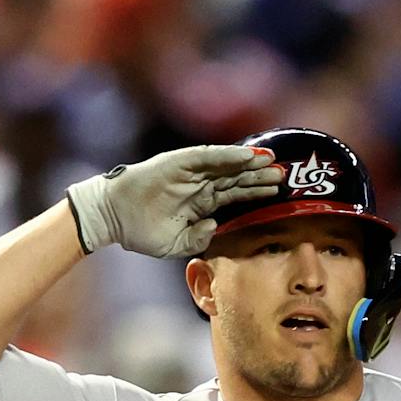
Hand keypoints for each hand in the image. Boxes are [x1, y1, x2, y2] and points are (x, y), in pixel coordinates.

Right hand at [66, 145, 283, 257]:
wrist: (112, 218)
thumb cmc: (141, 231)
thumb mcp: (176, 244)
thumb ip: (199, 239)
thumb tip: (216, 227)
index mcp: (201, 203)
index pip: (235, 195)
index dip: (256, 193)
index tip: (280, 193)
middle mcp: (199, 184)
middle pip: (237, 178)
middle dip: (260, 177)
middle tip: (288, 175)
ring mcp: (189, 172)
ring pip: (227, 166)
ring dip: (250, 164)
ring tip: (273, 162)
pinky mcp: (178, 163)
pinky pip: (207, 157)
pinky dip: (227, 156)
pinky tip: (247, 156)